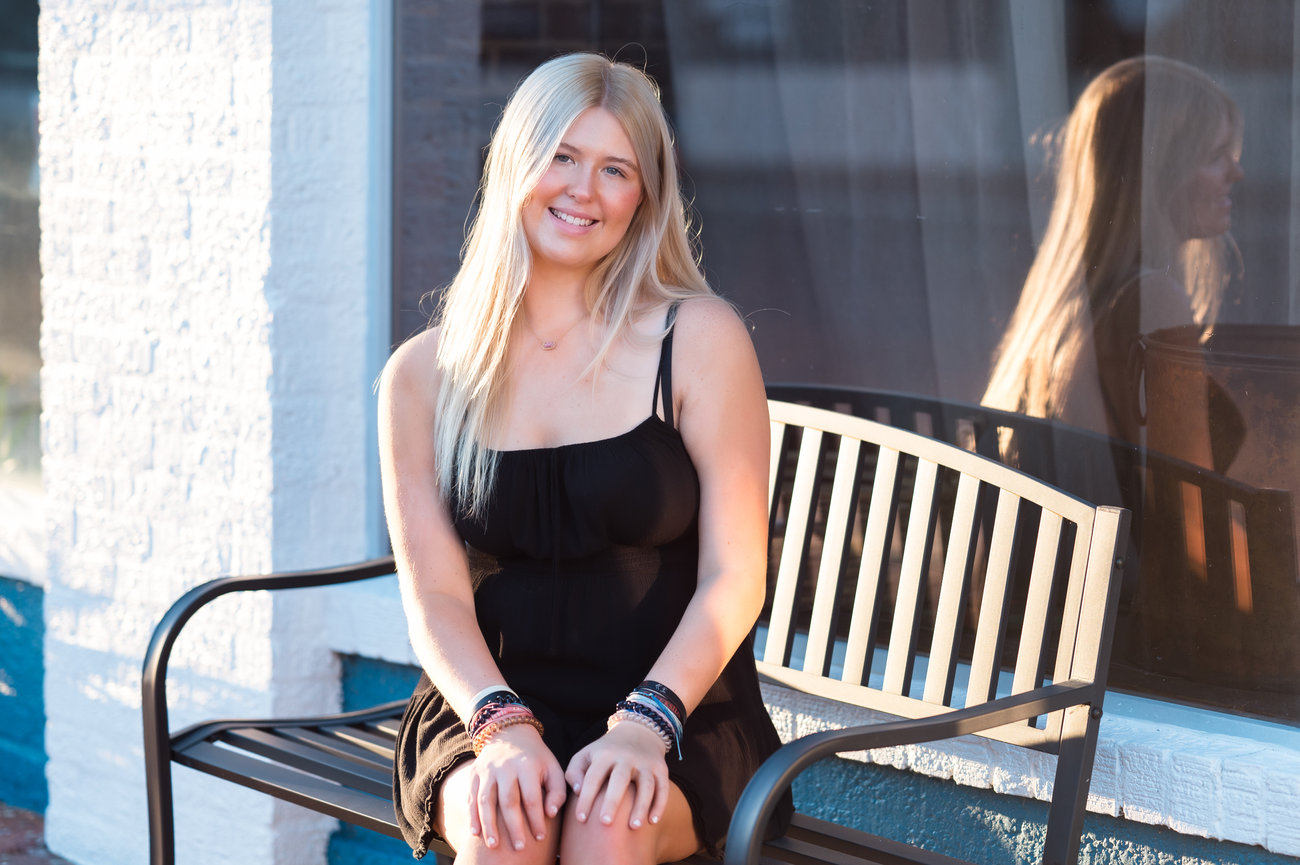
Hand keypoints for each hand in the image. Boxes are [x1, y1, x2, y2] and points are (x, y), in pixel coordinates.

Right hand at [468, 723, 566, 850]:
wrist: (510, 733)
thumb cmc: (536, 758)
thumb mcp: (553, 768)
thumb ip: (556, 791)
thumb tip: (551, 814)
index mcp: (527, 765)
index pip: (531, 797)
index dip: (536, 819)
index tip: (540, 837)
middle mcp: (506, 766)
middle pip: (508, 800)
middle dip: (513, 826)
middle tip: (519, 848)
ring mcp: (487, 770)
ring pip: (486, 800)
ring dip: (489, 824)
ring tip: (494, 845)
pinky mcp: (474, 773)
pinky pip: (471, 797)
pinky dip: (472, 816)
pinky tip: (475, 833)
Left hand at [565, 720, 669, 829]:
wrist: (637, 732)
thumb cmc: (604, 753)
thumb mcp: (585, 755)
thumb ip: (574, 772)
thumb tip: (578, 792)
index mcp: (604, 754)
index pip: (593, 777)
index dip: (586, 798)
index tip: (580, 819)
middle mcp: (626, 757)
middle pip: (620, 779)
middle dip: (612, 801)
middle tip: (605, 823)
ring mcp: (645, 763)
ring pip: (646, 785)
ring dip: (641, 806)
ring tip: (634, 827)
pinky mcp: (661, 768)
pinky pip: (663, 787)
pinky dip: (659, 804)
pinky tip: (652, 821)